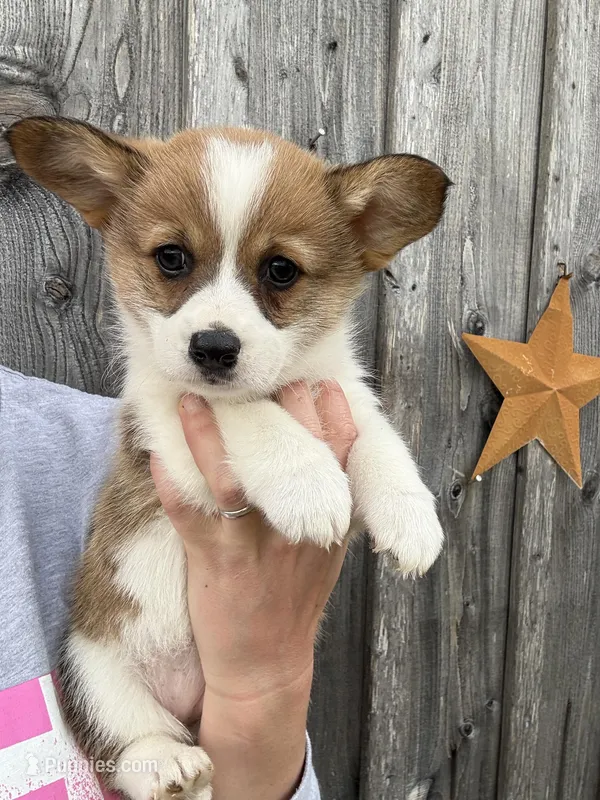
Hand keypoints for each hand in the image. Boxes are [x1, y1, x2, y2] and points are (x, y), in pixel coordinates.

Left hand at [150, 381, 356, 799]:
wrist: (266, 664)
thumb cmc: (296, 597)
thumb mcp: (330, 551)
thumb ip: (333, 502)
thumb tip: (331, 445)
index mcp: (330, 523)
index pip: (341, 458)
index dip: (335, 415)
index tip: (324, 381)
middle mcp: (297, 529)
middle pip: (294, 457)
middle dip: (282, 410)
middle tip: (262, 374)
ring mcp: (254, 545)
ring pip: (233, 478)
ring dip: (210, 436)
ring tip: (193, 401)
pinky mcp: (215, 562)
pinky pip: (188, 513)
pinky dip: (170, 481)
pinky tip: (155, 453)